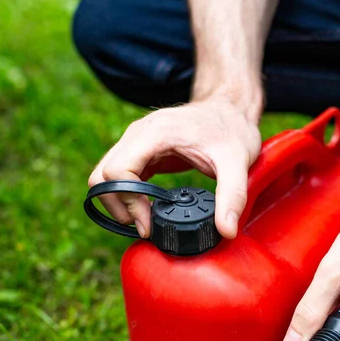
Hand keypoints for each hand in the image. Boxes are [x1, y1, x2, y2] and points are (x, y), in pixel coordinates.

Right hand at [88, 96, 261, 238]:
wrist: (229, 109)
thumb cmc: (231, 130)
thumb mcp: (238, 162)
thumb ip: (232, 196)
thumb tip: (226, 231)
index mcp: (153, 134)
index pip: (116, 172)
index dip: (128, 203)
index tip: (149, 224)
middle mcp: (136, 135)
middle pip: (102, 177)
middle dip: (118, 207)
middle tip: (146, 226)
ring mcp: (134, 143)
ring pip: (103, 177)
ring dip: (118, 203)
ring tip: (146, 220)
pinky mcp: (139, 153)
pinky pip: (117, 177)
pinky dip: (125, 196)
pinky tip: (148, 209)